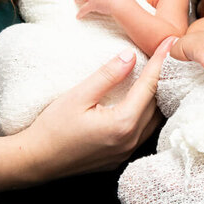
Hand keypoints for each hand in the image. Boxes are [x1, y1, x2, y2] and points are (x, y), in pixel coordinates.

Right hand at [17, 38, 171, 179]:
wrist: (34, 161)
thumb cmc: (52, 128)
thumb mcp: (78, 96)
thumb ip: (107, 75)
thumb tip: (131, 56)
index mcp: (122, 124)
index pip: (150, 86)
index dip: (160, 62)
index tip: (170, 42)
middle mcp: (130, 141)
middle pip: (157, 104)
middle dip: (163, 78)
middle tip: (167, 54)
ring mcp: (126, 152)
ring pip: (154, 120)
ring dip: (158, 97)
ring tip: (160, 74)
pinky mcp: (120, 157)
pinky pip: (143, 131)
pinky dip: (148, 113)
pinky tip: (143, 100)